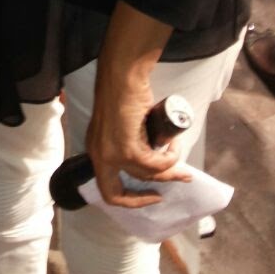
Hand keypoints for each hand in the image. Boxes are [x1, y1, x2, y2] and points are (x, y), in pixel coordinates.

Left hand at [86, 73, 190, 208]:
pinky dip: (170, 158)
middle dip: (144, 198)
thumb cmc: (124, 91)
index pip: (107, 189)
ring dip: (168, 168)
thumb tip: (154, 155)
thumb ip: (131, 140)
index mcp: (96, 149)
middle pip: (117, 194)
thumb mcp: (123, 125)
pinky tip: (174, 146)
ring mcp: (112, 155)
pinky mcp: (127, 149)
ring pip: (146, 175)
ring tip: (178, 153)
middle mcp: (99, 155)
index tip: (152, 193)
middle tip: (164, 185)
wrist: (122, 74)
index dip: (129, 199)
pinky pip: (155, 165)